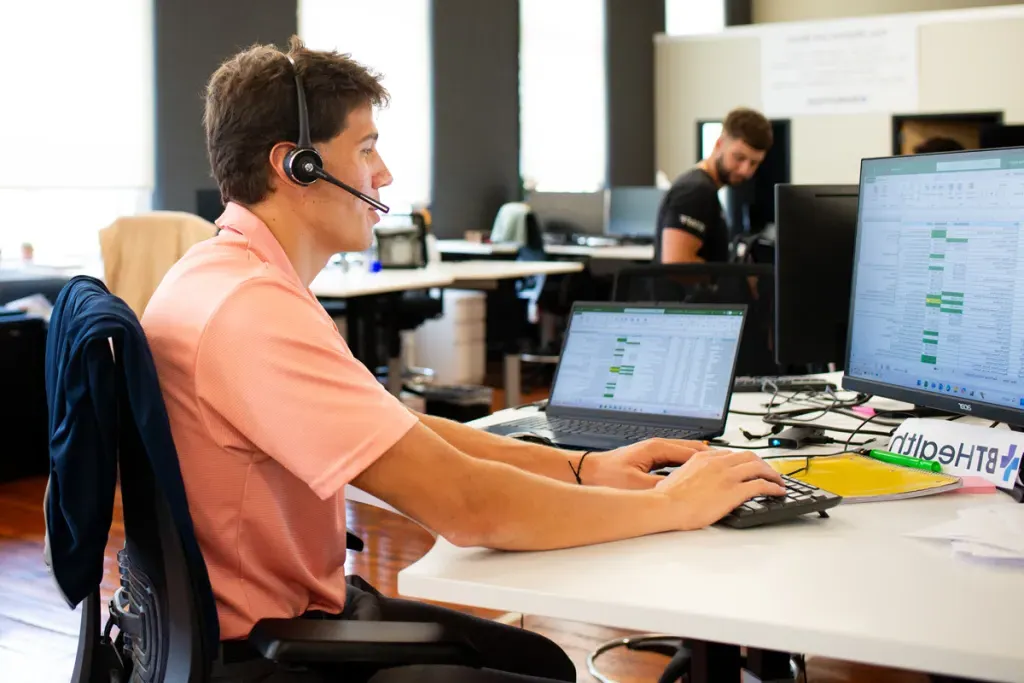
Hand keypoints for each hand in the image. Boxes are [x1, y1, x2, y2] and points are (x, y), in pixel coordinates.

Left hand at [584, 439, 713, 488]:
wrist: (586, 471)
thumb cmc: (606, 475)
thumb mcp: (635, 485)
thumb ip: (658, 488)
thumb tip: (678, 492)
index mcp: (656, 448)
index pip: (691, 451)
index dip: (711, 458)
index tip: (726, 463)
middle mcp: (656, 446)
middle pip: (691, 450)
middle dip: (710, 457)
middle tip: (729, 464)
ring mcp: (652, 451)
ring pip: (683, 454)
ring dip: (699, 460)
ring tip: (718, 467)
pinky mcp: (648, 459)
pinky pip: (674, 459)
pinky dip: (687, 465)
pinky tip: (693, 473)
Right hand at [655, 449, 785, 530]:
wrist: (666, 505)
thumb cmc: (667, 496)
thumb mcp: (679, 475)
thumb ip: (692, 473)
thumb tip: (696, 480)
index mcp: (703, 458)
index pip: (731, 454)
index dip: (744, 461)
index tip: (748, 467)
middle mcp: (718, 463)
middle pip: (749, 456)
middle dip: (762, 464)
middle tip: (768, 472)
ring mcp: (727, 476)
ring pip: (759, 467)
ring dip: (772, 474)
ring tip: (778, 482)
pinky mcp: (734, 491)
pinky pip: (761, 485)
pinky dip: (773, 487)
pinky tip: (777, 492)